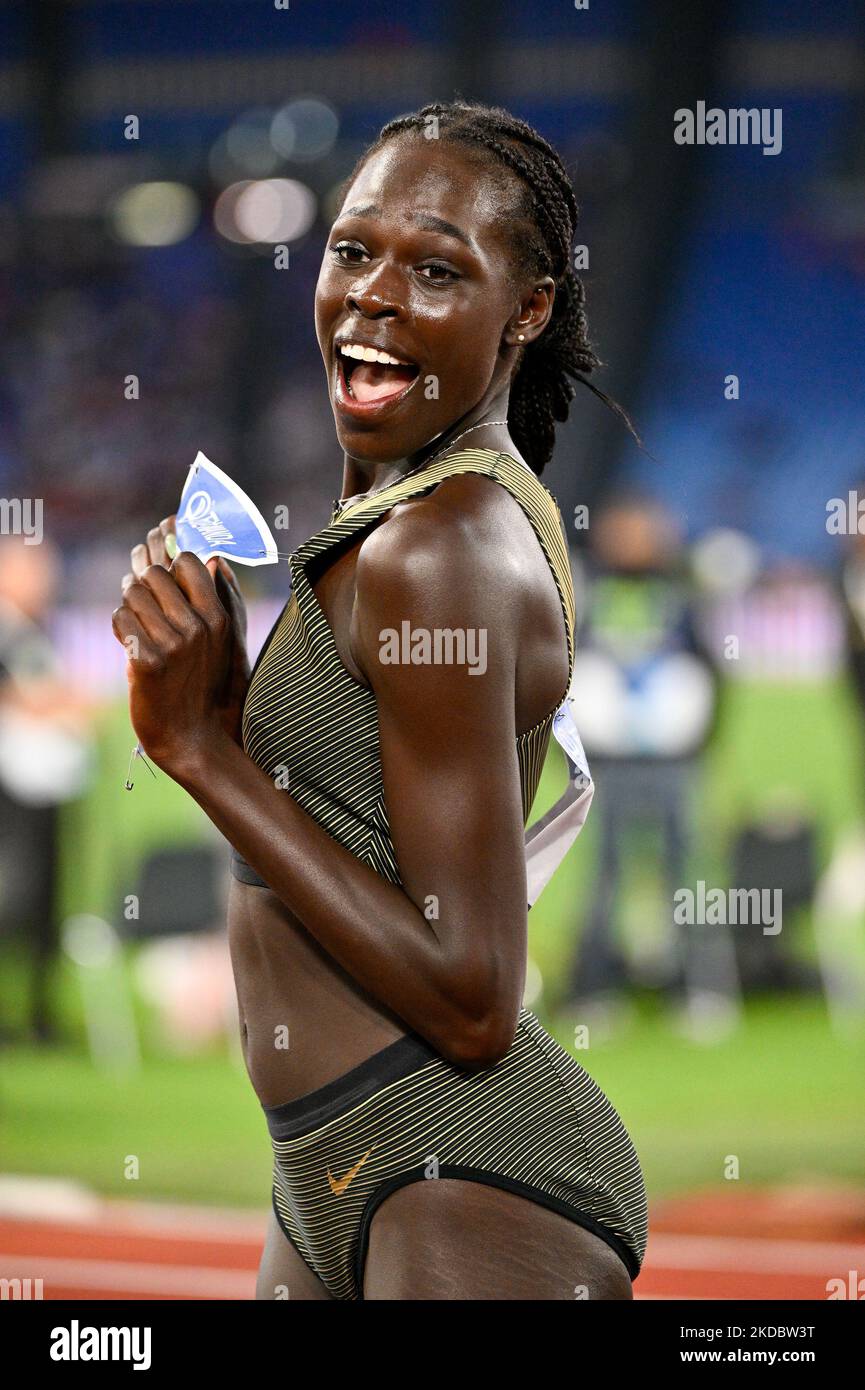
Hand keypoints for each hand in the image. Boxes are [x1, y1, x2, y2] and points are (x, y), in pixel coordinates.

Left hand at [114, 532, 250, 768]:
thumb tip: (216, 559)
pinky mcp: (145, 661)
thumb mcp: (229, 644)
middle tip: (139, 583)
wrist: (193, 739)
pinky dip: (120, 625)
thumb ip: (226, 600)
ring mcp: (172, 644)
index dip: (169, 553)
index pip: (189, 562)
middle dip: (142, 576)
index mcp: (218, 618)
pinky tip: (129, 640)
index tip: (160, 547)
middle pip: (155, 572)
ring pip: (133, 592)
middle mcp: (198, 627)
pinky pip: (120, 618)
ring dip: (129, 600)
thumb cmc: (210, 689)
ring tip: (136, 616)